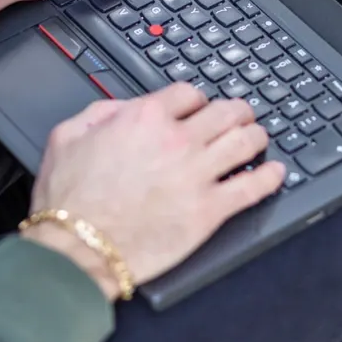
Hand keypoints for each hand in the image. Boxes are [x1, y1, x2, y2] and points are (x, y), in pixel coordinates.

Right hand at [22, 85, 282, 300]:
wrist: (77, 248)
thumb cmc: (68, 200)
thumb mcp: (67, 136)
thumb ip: (99, 113)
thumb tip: (121, 109)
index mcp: (143, 119)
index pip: (189, 94)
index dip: (198, 100)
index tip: (201, 108)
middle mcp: (177, 141)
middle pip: (226, 112)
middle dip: (238, 112)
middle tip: (242, 117)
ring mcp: (197, 176)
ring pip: (246, 143)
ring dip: (257, 137)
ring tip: (259, 139)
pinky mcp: (209, 211)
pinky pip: (253, 187)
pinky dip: (269, 177)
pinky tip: (275, 173)